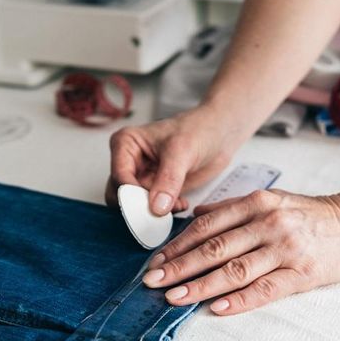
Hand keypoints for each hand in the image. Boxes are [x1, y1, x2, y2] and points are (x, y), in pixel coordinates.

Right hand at [105, 106, 241, 214]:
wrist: (220, 134)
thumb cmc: (199, 129)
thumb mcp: (182, 151)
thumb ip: (168, 179)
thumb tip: (156, 207)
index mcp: (125, 143)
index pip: (119, 177)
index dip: (131, 196)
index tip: (149, 209)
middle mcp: (129, 161)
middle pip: (121, 195)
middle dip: (140, 207)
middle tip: (161, 212)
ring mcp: (142, 176)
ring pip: (135, 205)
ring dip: (154, 211)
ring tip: (176, 204)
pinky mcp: (155, 189)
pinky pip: (151, 209)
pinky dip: (165, 212)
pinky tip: (182, 203)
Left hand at [142, 190, 339, 314]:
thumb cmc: (311, 214)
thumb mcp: (272, 199)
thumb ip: (232, 207)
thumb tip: (196, 215)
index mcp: (257, 202)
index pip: (207, 226)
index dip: (178, 244)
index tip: (157, 261)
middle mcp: (268, 222)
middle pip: (215, 247)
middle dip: (179, 266)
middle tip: (153, 281)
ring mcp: (286, 247)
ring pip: (235, 269)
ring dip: (200, 284)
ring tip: (175, 296)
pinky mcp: (303, 272)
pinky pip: (265, 289)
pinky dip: (239, 299)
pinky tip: (216, 307)